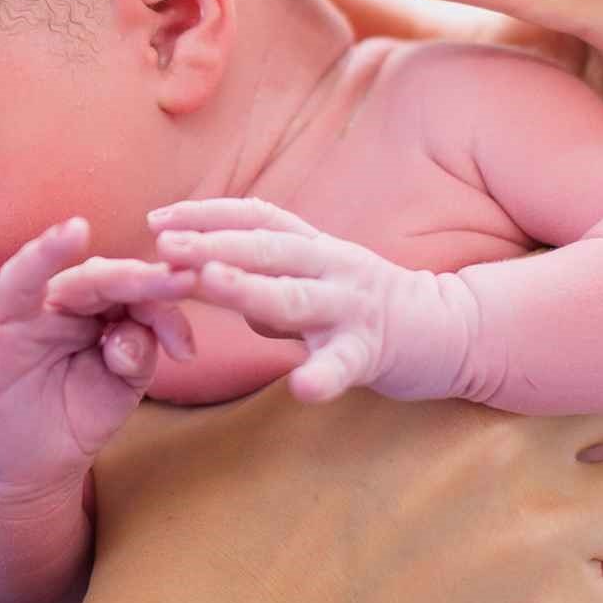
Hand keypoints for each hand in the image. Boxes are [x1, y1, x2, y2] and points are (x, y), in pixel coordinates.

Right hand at [0, 216, 198, 504]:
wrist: (34, 468)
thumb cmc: (78, 413)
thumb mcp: (119, 389)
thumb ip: (134, 358)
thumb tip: (130, 335)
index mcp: (93, 308)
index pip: (131, 292)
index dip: (163, 305)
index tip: (189, 338)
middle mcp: (52, 306)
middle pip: (87, 278)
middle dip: (130, 276)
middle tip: (172, 274)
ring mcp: (12, 327)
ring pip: (24, 283)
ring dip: (45, 256)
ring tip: (71, 232)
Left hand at [146, 196, 465, 404]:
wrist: (446, 331)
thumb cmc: (360, 307)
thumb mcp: (309, 279)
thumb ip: (262, 275)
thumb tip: (199, 273)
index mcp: (311, 247)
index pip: (255, 217)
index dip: (206, 213)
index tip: (156, 218)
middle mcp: (330, 266)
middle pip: (267, 248)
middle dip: (213, 244)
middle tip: (163, 245)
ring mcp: (351, 307)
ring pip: (296, 297)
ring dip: (250, 289)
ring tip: (209, 284)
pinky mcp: (373, 350)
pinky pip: (345, 364)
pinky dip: (323, 375)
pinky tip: (302, 389)